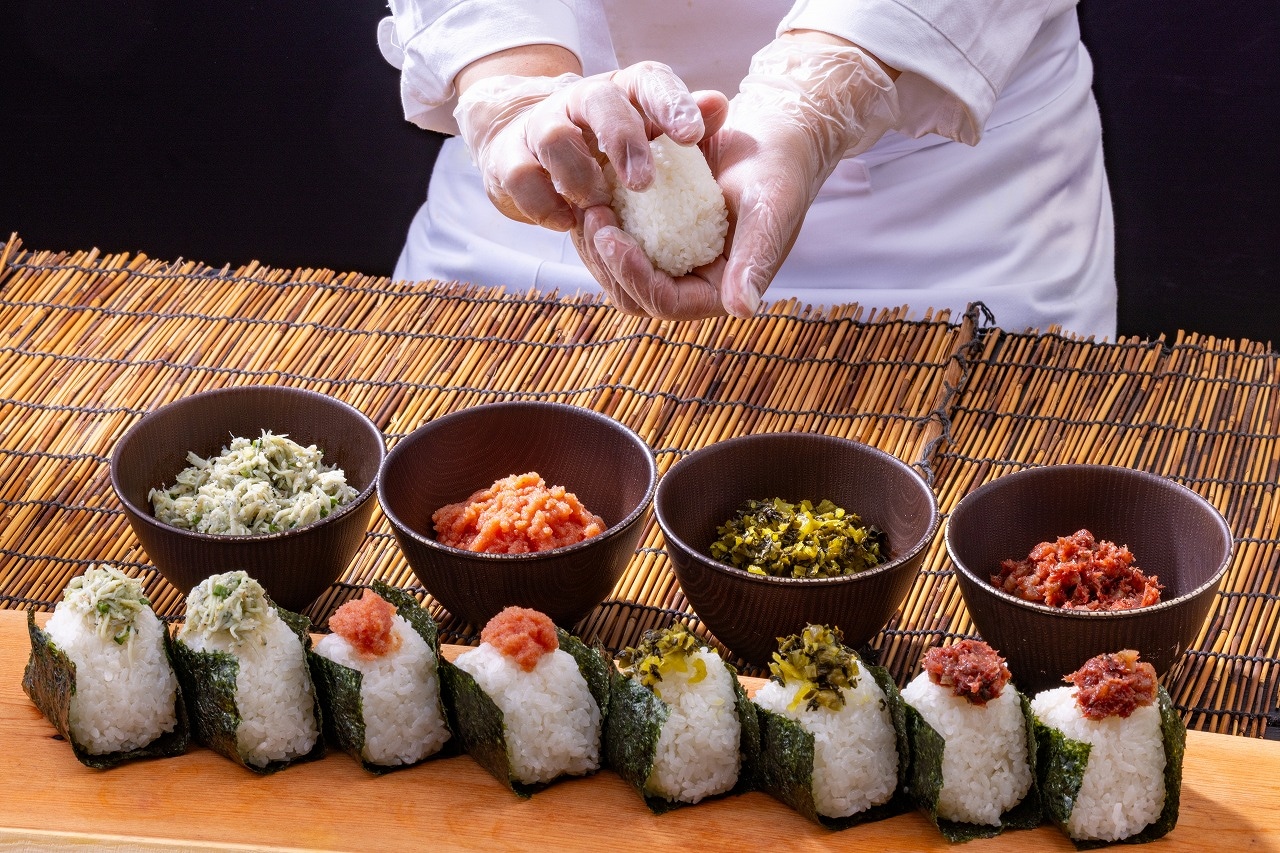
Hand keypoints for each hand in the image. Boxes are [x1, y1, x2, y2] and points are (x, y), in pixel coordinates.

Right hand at [454, 62, 709, 232]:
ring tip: (599, 207)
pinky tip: (568, 222)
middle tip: (642, 183)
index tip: (692, 135)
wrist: (534, 148)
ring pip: (556, 139)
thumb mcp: (651, 134)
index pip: (650, 82)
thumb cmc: (609, 147)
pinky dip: (545, 205)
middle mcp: (583, 101)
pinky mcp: (511, 159)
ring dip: (580, 178)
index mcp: (626, 91)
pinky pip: (522, 179)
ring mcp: (543, 126)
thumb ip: (686, 124)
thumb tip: (719, 106)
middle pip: (601, 102)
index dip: (671, 105)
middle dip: (623, 141)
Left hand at [580, 39, 898, 319]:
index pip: (665, 302)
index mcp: (719, 290)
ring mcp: (669, 258)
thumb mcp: (769, 214)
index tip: (612, 240)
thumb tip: (743, 310)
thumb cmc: (779, 174)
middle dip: (606, 260)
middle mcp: (690, 281)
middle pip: (632, 292)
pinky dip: (602, 218)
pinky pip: (618, 235)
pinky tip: (589, 191)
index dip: (634, 278)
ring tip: (587, 204)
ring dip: (596, 241)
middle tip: (592, 217)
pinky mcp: (655, 232)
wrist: (772, 140)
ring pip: (617, 267)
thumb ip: (756, 262)